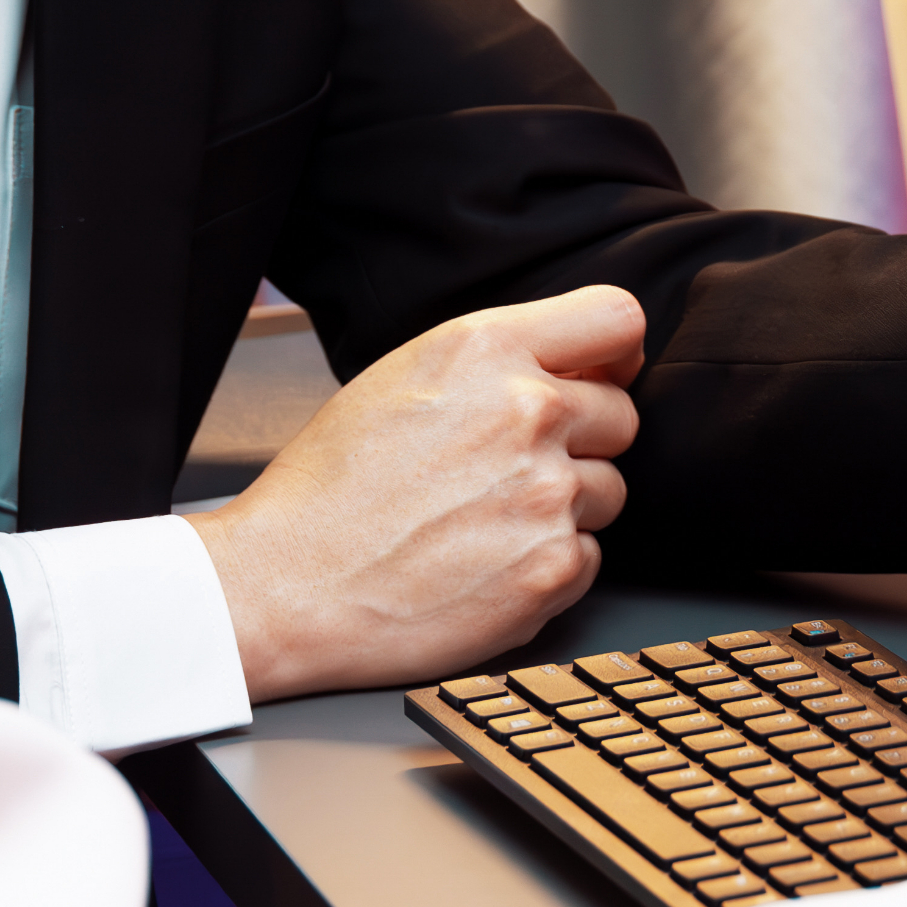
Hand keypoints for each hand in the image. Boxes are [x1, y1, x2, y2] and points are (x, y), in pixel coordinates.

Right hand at [188, 286, 643, 701]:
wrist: (284, 587)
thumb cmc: (329, 487)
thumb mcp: (403, 378)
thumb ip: (496, 360)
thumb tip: (580, 362)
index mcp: (486, 349)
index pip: (618, 320)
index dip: (614, 353)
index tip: (602, 376)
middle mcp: (528, 412)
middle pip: (621, 415)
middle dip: (581, 440)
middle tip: (506, 471)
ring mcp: (547, 494)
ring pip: (608, 491)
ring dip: (564, 507)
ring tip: (481, 522)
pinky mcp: (552, 569)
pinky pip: (589, 557)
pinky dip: (548, 565)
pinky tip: (483, 565)